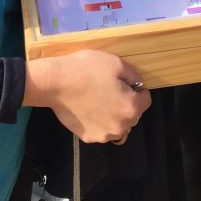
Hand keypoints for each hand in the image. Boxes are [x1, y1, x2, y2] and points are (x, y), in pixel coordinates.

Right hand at [23, 51, 150, 143]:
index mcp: (130, 108)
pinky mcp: (88, 137)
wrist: (55, 83)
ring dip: (113, 114)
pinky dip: (98, 121)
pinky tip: (87, 108)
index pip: (146, 100)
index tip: (124, 82)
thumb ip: (134, 76)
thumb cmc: (87, 69)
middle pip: (132, 114)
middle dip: (125, 102)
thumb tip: (139, 86)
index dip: (137, 89)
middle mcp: (120, 127)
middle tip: (108, 88)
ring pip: (117, 124)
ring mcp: (103, 135)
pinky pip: (101, 129)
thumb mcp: (116, 63)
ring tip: (97, 99)